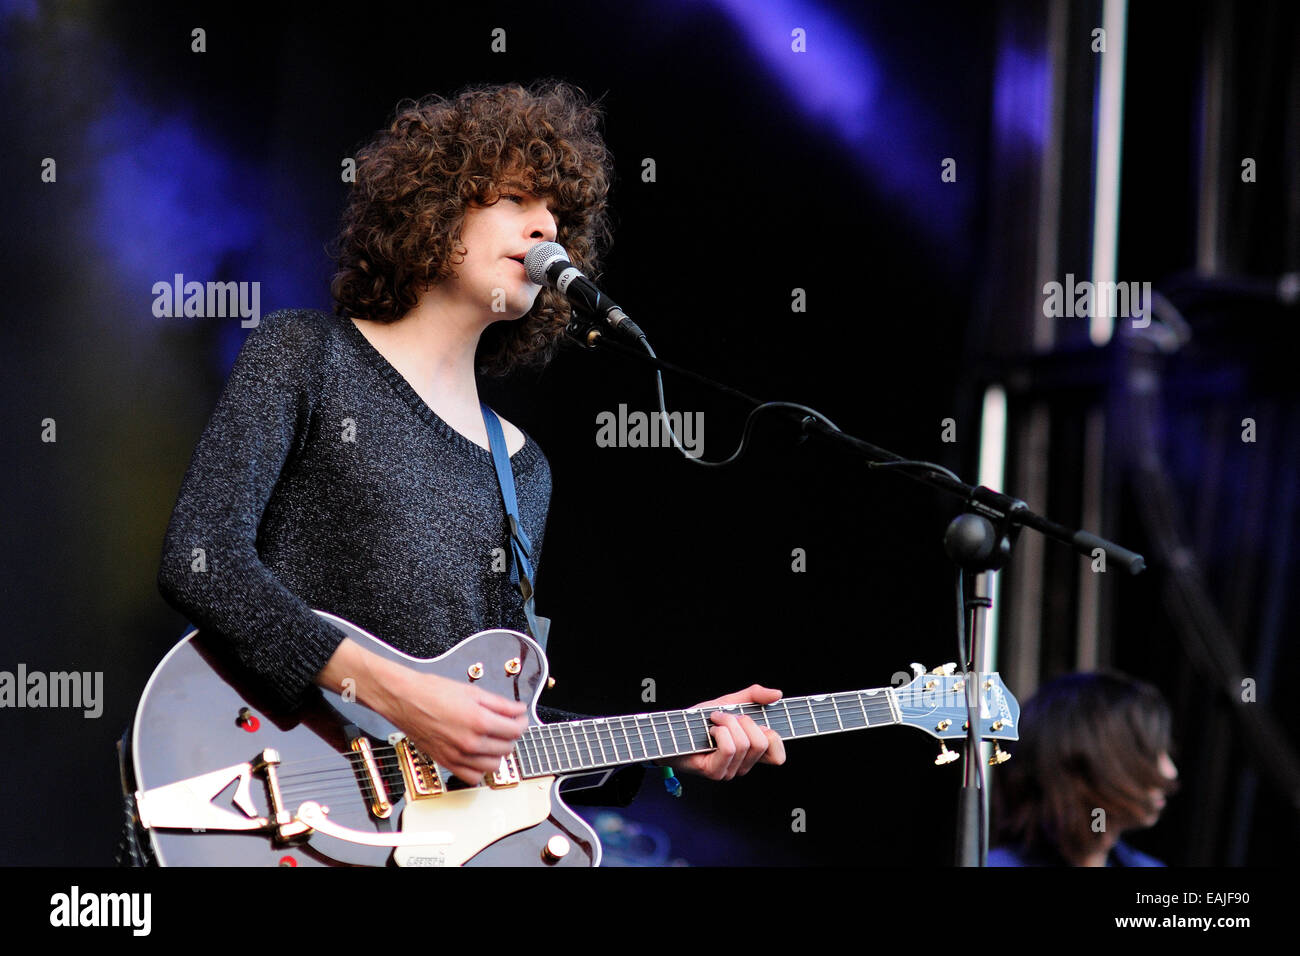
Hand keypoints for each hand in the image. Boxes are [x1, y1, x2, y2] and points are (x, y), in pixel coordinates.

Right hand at [386, 670, 528, 784]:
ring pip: (494, 766)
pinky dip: (479, 770)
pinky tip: (478, 756)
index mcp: (479, 721)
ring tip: (493, 740)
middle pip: (507, 748)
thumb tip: (518, 710)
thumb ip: (500, 704)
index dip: (522, 722)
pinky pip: (472, 777)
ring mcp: (458, 756)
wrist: (405, 699)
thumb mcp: (472, 691)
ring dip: (498, 753)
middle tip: (507, 725)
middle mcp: (470, 742)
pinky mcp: (446, 763)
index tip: (520, 717)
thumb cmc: (432, 692)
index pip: (515, 730)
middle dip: (511, 735)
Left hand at [663, 684, 785, 779]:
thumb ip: (754, 697)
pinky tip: (709, 730)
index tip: (762, 722)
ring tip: (714, 721)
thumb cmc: (697, 721)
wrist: (670, 730)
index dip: (776, 738)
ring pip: (745, 744)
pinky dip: (720, 732)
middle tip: (726, 717)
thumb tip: (778, 694)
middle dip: (744, 721)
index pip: (778, 756)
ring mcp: (730, 771)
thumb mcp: (729, 702)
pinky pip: (730, 748)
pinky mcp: (716, 772)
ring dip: (728, 723)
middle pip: (762, 742)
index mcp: (750, 753)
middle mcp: (743, 765)